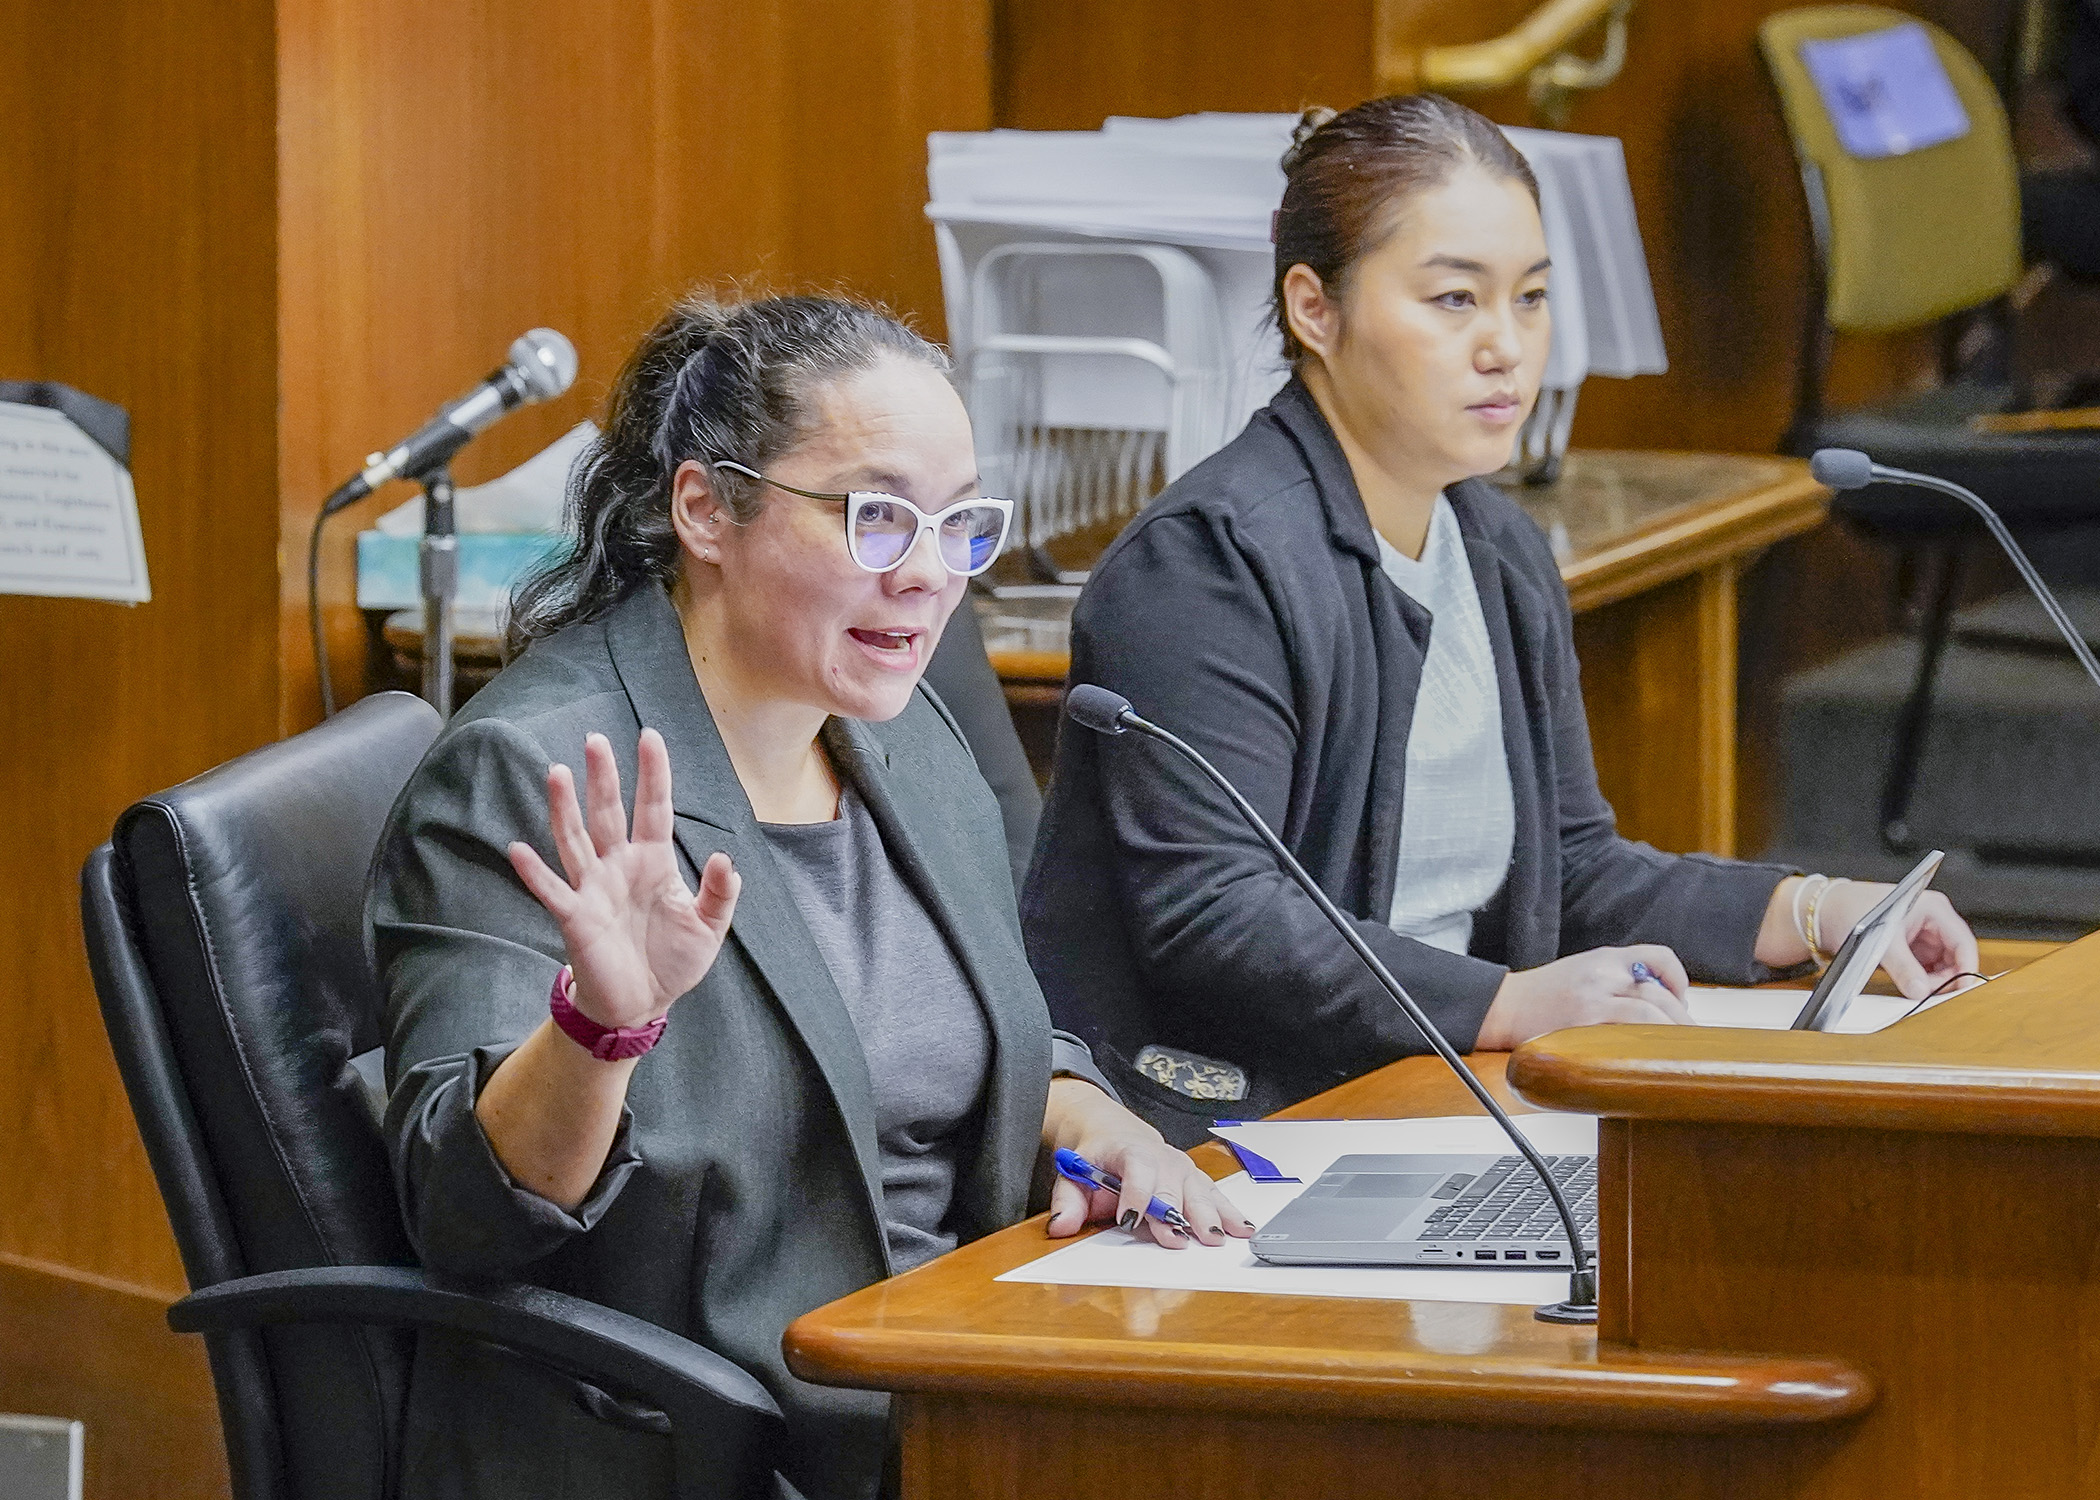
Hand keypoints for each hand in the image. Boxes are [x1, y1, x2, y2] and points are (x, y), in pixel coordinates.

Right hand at [507, 729, 740, 1030]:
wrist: (641, 1005)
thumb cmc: (671, 961)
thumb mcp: (708, 928)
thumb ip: (719, 893)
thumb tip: (724, 859)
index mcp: (654, 862)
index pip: (654, 808)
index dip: (653, 774)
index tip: (650, 737)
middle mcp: (620, 866)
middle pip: (608, 813)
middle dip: (603, 777)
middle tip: (595, 740)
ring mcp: (594, 888)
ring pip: (576, 839)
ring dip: (565, 808)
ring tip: (558, 773)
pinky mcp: (576, 917)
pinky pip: (552, 891)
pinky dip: (534, 872)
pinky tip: (518, 849)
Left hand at [1040, 1079, 1253, 1250]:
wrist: (1112, 1130)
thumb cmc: (1096, 1155)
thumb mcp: (1074, 1172)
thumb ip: (1067, 1200)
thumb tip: (1060, 1226)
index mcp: (1130, 1150)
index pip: (1137, 1168)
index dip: (1135, 1195)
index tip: (1129, 1220)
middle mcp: (1162, 1158)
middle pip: (1172, 1186)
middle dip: (1175, 1214)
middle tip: (1177, 1240)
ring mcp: (1182, 1168)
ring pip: (1198, 1191)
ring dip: (1209, 1215)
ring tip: (1217, 1238)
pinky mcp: (1194, 1180)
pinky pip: (1214, 1195)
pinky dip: (1229, 1212)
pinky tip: (1243, 1228)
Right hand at [1476, 944, 1692, 1050]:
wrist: (1503, 1006)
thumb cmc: (1542, 995)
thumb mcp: (1583, 971)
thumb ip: (1618, 979)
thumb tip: (1659, 1004)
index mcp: (1605, 958)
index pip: (1660, 957)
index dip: (1679, 980)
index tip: (1680, 1000)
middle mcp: (1603, 974)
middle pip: (1660, 993)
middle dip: (1681, 1018)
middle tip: (1686, 1038)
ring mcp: (1593, 1000)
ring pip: (1650, 1013)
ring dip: (1670, 1034)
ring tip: (1675, 1052)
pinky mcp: (1583, 1025)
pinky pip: (1627, 1034)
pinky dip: (1645, 1046)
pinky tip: (1648, 1057)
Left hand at [1816, 882, 1978, 1001]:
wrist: (1826, 913)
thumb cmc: (1853, 911)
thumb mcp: (1882, 942)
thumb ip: (1903, 968)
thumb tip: (1921, 991)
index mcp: (1934, 909)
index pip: (1963, 941)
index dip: (1966, 966)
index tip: (1963, 988)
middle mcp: (1933, 921)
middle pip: (1954, 956)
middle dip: (1946, 977)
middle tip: (1931, 993)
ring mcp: (1922, 935)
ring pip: (1941, 965)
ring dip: (1933, 980)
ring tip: (1917, 989)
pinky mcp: (1910, 948)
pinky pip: (1925, 968)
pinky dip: (1921, 979)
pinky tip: (1910, 985)